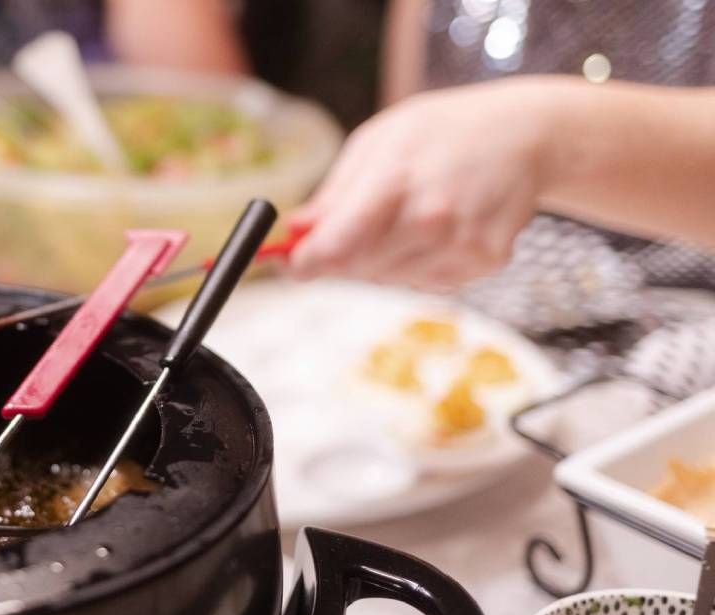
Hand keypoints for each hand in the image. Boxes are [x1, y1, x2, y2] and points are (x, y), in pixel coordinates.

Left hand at [287, 80, 555, 289]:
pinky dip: (417, 263)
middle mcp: (431, 218)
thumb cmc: (442, 131)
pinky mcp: (485, 262)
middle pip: (357, 268)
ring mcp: (462, 244)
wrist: (525, 134)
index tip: (290, 264)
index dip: (306, 262)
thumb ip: (335, 193)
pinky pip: (425, 281)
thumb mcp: (379, 142)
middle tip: (347, 227)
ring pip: (388, 279)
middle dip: (340, 255)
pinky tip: (435, 228)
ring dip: (379, 259)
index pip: (337, 245)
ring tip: (403, 215)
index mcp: (397, 181)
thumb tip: (296, 231)